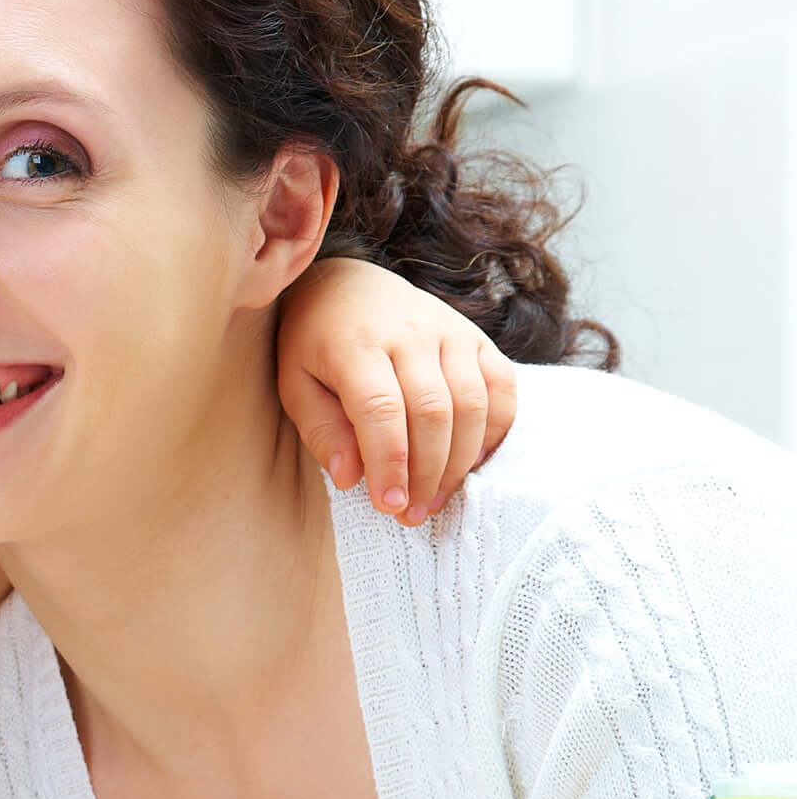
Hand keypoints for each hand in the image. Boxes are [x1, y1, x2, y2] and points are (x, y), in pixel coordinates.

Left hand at [277, 257, 515, 525]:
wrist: (347, 284)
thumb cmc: (315, 344)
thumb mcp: (295, 384)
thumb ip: (322, 430)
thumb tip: (351, 478)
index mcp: (356, 345)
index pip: (381, 409)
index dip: (389, 462)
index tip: (387, 505)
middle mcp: (409, 333)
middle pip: (432, 412)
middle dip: (425, 472)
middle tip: (411, 514)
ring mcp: (450, 331)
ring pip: (471, 404)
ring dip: (458, 462)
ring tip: (434, 499)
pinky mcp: (477, 337)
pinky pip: (502, 387)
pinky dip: (495, 431)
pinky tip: (471, 463)